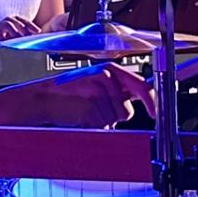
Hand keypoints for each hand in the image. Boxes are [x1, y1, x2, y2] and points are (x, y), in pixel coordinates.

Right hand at [0, 16, 39, 41]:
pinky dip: (5, 36)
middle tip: (30, 35)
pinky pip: (0, 33)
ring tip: (20, 37)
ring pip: (9, 24)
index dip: (32, 26)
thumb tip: (36, 39)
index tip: (39, 31)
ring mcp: (1, 24)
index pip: (26, 21)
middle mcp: (9, 20)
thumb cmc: (6, 34)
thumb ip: (25, 35)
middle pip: (18, 21)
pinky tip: (9, 40)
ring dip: (15, 31)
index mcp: (16, 19)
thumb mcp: (17, 33)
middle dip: (25, 28)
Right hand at [11, 64, 152, 127]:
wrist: (42, 98)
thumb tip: (142, 99)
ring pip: (113, 119)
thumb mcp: (95, 84)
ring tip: (85, 111)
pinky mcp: (89, 108)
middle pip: (125, 110)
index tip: (156, 112)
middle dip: (114, 115)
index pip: (141, 85)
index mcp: (109, 70)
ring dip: (102, 120)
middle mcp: (105, 78)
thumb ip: (118, 90)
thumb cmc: (68, 93)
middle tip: (97, 111)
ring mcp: (97, 93)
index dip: (152, 101)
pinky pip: (101, 125)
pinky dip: (92, 125)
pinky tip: (80, 116)